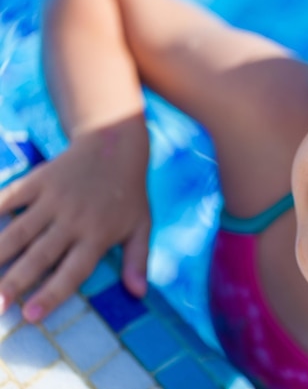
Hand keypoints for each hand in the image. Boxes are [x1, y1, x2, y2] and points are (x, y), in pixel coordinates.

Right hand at [0, 120, 150, 321]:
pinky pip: (10, 198)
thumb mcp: (141, 225)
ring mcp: (54, 199)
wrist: (115, 146)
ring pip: (20, 231)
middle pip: (40, 256)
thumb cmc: (129, 193)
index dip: (52, 293)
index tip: (31, 315)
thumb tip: (139, 294)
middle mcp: (74, 220)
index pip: (73, 271)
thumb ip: (138, 260)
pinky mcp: (39, 180)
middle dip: (16, 282)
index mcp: (98, 234)